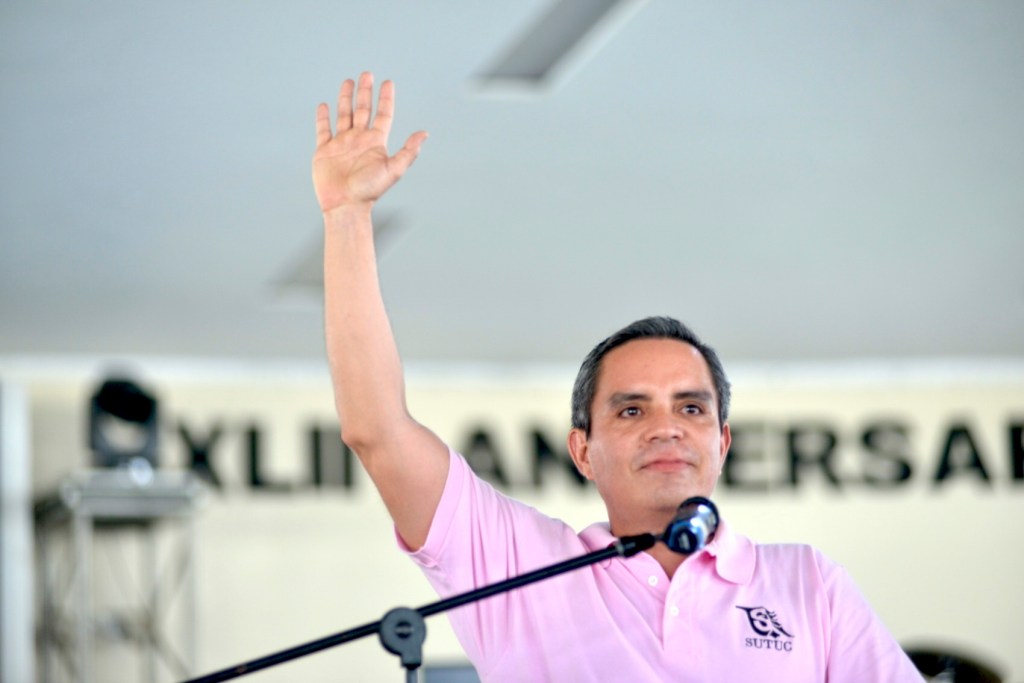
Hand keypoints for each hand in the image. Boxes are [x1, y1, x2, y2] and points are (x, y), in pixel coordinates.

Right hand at [312, 72, 427, 213]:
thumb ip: (408, 151)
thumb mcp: (394, 169)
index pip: (383, 115)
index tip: (388, 82)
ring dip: (346, 99)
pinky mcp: (324, 151)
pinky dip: (323, 118)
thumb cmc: (370, 191)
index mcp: (375, 142)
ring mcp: (341, 144)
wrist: (345, 205)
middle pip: (363, 109)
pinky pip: (323, 130)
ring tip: (348, 82)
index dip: (386, 99)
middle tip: (367, 74)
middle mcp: (359, 140)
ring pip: (344, 115)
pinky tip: (324, 105)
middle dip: (365, 92)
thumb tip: (425, 134)